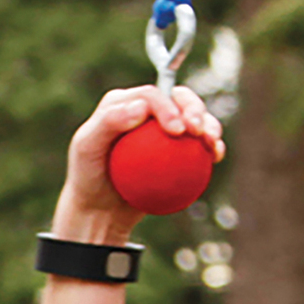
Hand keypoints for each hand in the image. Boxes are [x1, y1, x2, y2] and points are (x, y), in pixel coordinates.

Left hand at [56, 84, 224, 242]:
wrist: (99, 208)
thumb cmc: (88, 176)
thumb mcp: (87, 148)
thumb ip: (109, 122)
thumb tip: (141, 107)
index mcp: (124, 102)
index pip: (151, 95)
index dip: (168, 106)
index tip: (176, 130)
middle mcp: (146, 111)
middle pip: (178, 98)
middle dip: (194, 107)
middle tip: (197, 130)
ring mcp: (163, 130)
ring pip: (194, 117)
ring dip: (210, 123)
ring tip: (211, 142)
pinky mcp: (176, 150)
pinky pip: (198, 145)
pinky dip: (211, 147)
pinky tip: (215, 155)